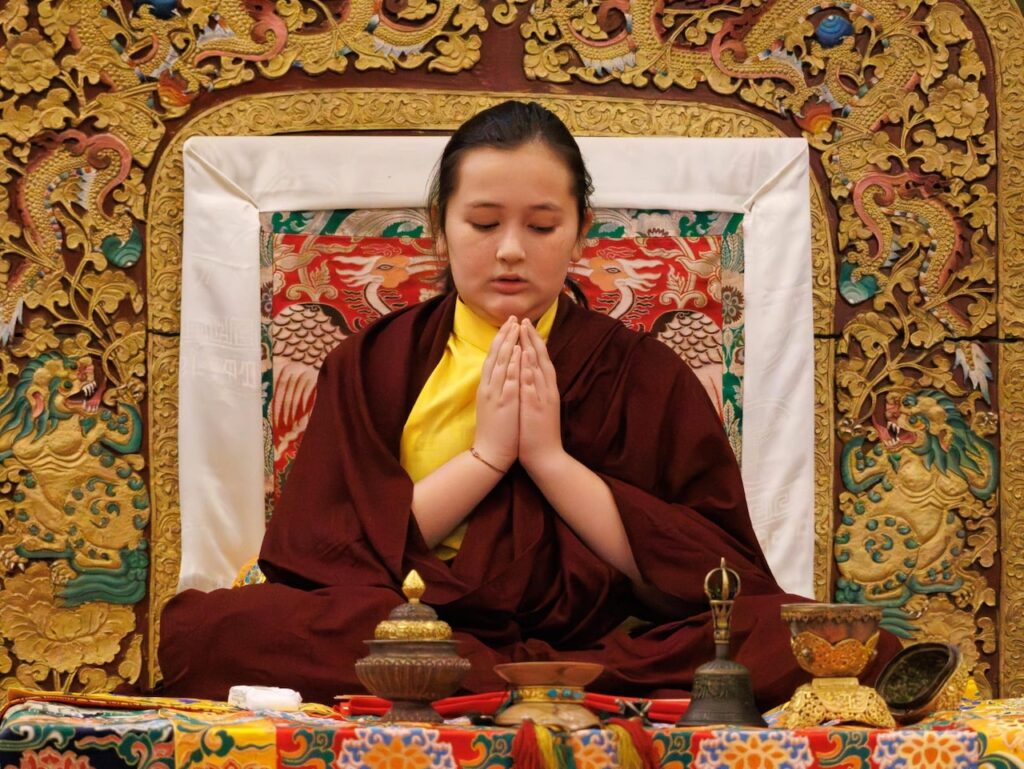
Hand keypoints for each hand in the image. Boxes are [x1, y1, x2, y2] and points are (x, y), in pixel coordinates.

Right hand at [473, 316, 520, 471]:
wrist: (490, 454)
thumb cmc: (494, 433)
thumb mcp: (491, 407)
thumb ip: (494, 391)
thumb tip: (497, 378)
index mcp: (486, 388)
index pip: (492, 359)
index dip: (500, 341)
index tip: (508, 326)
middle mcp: (489, 387)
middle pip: (496, 356)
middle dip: (504, 336)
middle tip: (512, 318)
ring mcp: (495, 394)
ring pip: (501, 362)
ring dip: (509, 343)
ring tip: (515, 326)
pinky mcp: (504, 402)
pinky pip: (508, 379)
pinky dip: (512, 363)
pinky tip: (518, 350)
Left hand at [518, 318, 563, 472]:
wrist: (546, 457)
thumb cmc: (539, 433)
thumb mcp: (538, 406)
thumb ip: (536, 390)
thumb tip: (529, 374)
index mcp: (546, 390)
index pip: (541, 360)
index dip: (534, 342)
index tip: (526, 326)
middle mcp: (547, 391)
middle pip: (541, 359)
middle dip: (533, 339)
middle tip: (525, 320)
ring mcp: (543, 399)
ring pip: (538, 369)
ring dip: (532, 349)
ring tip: (525, 331)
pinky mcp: (537, 409)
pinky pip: (532, 386)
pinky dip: (529, 371)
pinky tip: (525, 359)